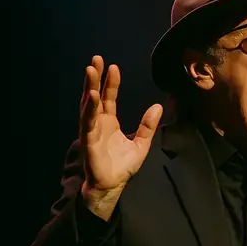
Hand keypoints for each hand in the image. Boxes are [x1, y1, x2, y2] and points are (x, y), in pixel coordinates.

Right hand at [80, 56, 162, 220]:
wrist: (112, 184)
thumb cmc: (123, 165)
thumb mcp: (141, 143)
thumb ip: (148, 125)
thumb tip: (158, 106)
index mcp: (109, 122)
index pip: (109, 97)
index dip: (111, 83)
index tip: (113, 66)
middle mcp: (98, 123)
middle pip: (95, 96)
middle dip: (95, 78)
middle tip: (96, 60)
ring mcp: (91, 130)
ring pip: (88, 105)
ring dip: (89, 88)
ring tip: (91, 71)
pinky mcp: (88, 140)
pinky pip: (88, 122)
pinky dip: (89, 109)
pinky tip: (91, 96)